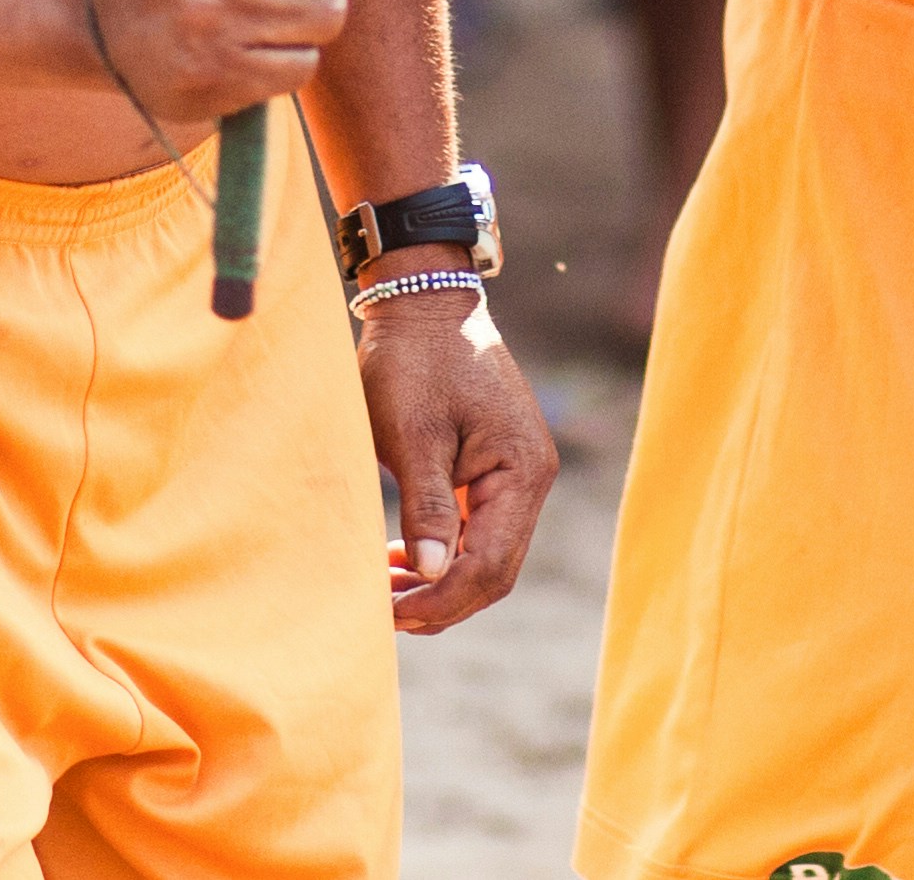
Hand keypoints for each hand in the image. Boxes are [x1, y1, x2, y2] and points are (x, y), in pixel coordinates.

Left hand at [357, 278, 555, 631]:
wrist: (423, 300)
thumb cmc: (414, 361)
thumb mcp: (413, 436)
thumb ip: (428, 508)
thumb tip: (433, 577)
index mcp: (522, 471)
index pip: (491, 564)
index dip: (441, 599)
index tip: (387, 613)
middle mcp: (531, 476)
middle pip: (496, 569)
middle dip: (442, 599)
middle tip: (382, 612)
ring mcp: (517, 471)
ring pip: (487, 554)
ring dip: (440, 580)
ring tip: (385, 590)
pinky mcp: (496, 465)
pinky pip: (478, 528)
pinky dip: (444, 552)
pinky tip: (400, 558)